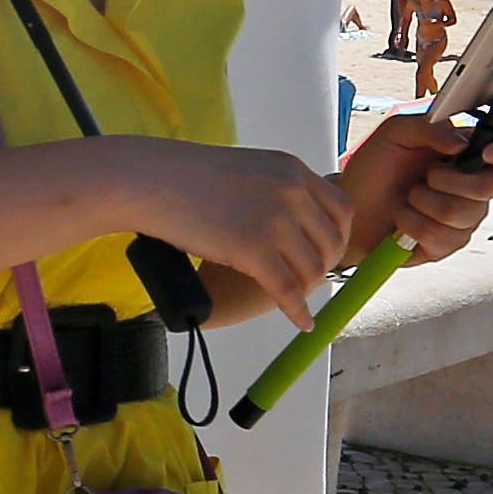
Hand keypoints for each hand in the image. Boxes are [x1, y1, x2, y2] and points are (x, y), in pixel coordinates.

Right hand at [148, 143, 359, 326]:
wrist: (151, 181)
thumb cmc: (185, 176)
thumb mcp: (248, 172)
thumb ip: (275, 191)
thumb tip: (292, 226)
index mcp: (292, 171)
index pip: (342, 210)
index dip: (337, 238)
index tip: (324, 254)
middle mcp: (293, 193)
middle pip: (331, 242)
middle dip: (323, 266)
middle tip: (306, 279)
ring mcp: (275, 221)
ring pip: (312, 269)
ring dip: (306, 289)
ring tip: (293, 297)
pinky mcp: (253, 250)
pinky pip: (287, 289)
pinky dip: (297, 311)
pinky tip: (301, 322)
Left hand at [337, 112, 492, 265]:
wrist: (350, 207)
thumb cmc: (375, 168)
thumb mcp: (395, 133)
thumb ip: (428, 127)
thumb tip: (460, 141)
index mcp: (472, 152)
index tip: (489, 153)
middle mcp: (476, 185)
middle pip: (488, 187)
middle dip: (445, 180)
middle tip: (423, 176)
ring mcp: (466, 217)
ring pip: (463, 214)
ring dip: (423, 203)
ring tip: (408, 198)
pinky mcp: (449, 244)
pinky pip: (443, 238)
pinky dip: (413, 226)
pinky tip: (403, 220)